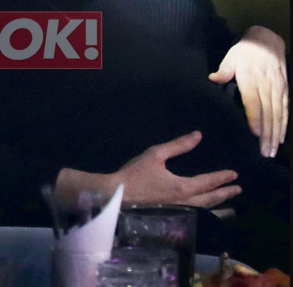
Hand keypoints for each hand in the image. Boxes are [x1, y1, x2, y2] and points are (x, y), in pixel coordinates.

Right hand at [113, 132, 241, 208]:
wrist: (117, 197)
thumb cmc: (135, 174)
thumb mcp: (156, 154)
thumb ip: (178, 145)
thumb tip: (198, 135)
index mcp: (182, 187)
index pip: (208, 182)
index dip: (222, 178)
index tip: (235, 175)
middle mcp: (185, 204)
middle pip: (210, 200)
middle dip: (225, 194)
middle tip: (237, 190)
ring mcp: (179, 214)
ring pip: (205, 213)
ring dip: (219, 210)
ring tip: (230, 210)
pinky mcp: (171, 220)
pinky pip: (195, 219)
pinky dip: (206, 218)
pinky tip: (207, 218)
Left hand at [209, 26, 288, 157]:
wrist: (267, 41)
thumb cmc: (245, 51)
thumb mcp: (231, 57)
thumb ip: (224, 70)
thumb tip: (212, 78)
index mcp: (251, 78)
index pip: (253, 101)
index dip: (255, 118)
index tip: (254, 134)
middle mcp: (266, 85)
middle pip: (268, 112)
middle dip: (267, 134)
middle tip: (264, 152)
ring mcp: (277, 88)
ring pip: (278, 113)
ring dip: (276, 133)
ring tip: (272, 150)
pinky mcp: (284, 89)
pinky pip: (285, 109)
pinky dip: (284, 124)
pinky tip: (280, 138)